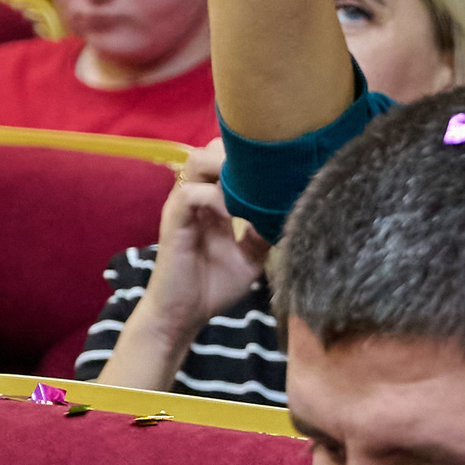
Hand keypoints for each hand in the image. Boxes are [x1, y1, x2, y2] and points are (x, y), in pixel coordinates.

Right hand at [139, 141, 270, 338]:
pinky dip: (216, 197)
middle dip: (239, 154)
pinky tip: (235, 213)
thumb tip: (291, 212)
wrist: (183, 315)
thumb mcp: (251, 257)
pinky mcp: (174, 221)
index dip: (252, 156)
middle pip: (211, 150)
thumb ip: (265, 232)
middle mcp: (198, 196)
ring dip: (226, 168)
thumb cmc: (213, 285)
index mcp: (215, 201)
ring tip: (251, 188)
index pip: (227, 158)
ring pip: (197, 161)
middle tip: (267, 173)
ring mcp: (183, 207)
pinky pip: (191, 194)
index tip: (283, 166)